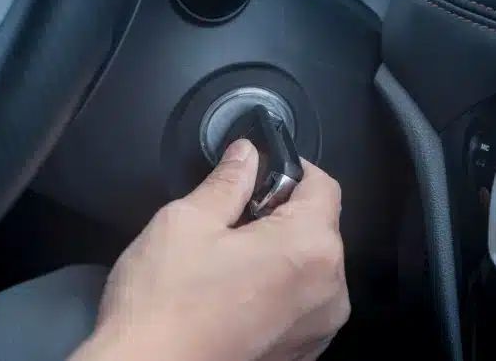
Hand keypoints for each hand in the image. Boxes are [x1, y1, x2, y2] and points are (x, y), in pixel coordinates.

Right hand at [71, 139, 349, 360]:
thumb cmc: (165, 303)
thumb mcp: (188, 222)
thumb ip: (228, 181)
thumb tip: (248, 154)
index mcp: (311, 248)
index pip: (324, 185)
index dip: (289, 168)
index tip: (255, 172)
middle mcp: (330, 290)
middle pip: (320, 227)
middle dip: (282, 214)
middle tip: (229, 221)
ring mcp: (319, 328)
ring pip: (310, 266)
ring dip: (280, 254)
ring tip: (227, 262)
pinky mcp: (302, 353)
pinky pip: (301, 303)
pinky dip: (278, 290)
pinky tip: (234, 294)